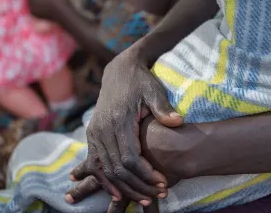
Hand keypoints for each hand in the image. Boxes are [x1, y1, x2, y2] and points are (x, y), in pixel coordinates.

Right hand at [64, 49, 183, 206]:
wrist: (120, 71)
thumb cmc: (142, 82)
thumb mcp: (155, 91)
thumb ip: (164, 108)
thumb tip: (178, 122)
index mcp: (119, 120)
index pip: (130, 157)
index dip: (146, 174)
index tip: (162, 182)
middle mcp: (102, 129)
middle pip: (117, 169)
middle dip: (138, 186)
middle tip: (157, 195)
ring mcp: (94, 133)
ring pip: (105, 171)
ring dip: (124, 188)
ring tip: (144, 199)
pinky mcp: (92, 135)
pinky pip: (96, 165)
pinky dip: (106, 182)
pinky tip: (119, 194)